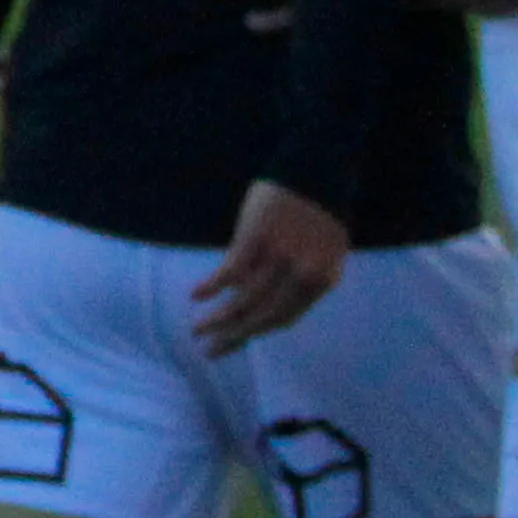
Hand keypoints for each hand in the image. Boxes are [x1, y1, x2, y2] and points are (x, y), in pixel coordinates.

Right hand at [190, 180, 351, 352]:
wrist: (317, 166)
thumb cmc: (318, 206)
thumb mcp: (323, 249)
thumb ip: (303, 278)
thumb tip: (268, 303)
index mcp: (323, 280)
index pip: (283, 319)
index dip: (254, 334)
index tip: (232, 343)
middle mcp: (303, 275)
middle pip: (262, 316)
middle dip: (233, 336)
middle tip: (209, 351)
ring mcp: (280, 258)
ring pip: (243, 300)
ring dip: (217, 319)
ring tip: (197, 330)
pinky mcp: (257, 239)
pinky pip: (230, 273)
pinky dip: (212, 287)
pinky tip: (195, 295)